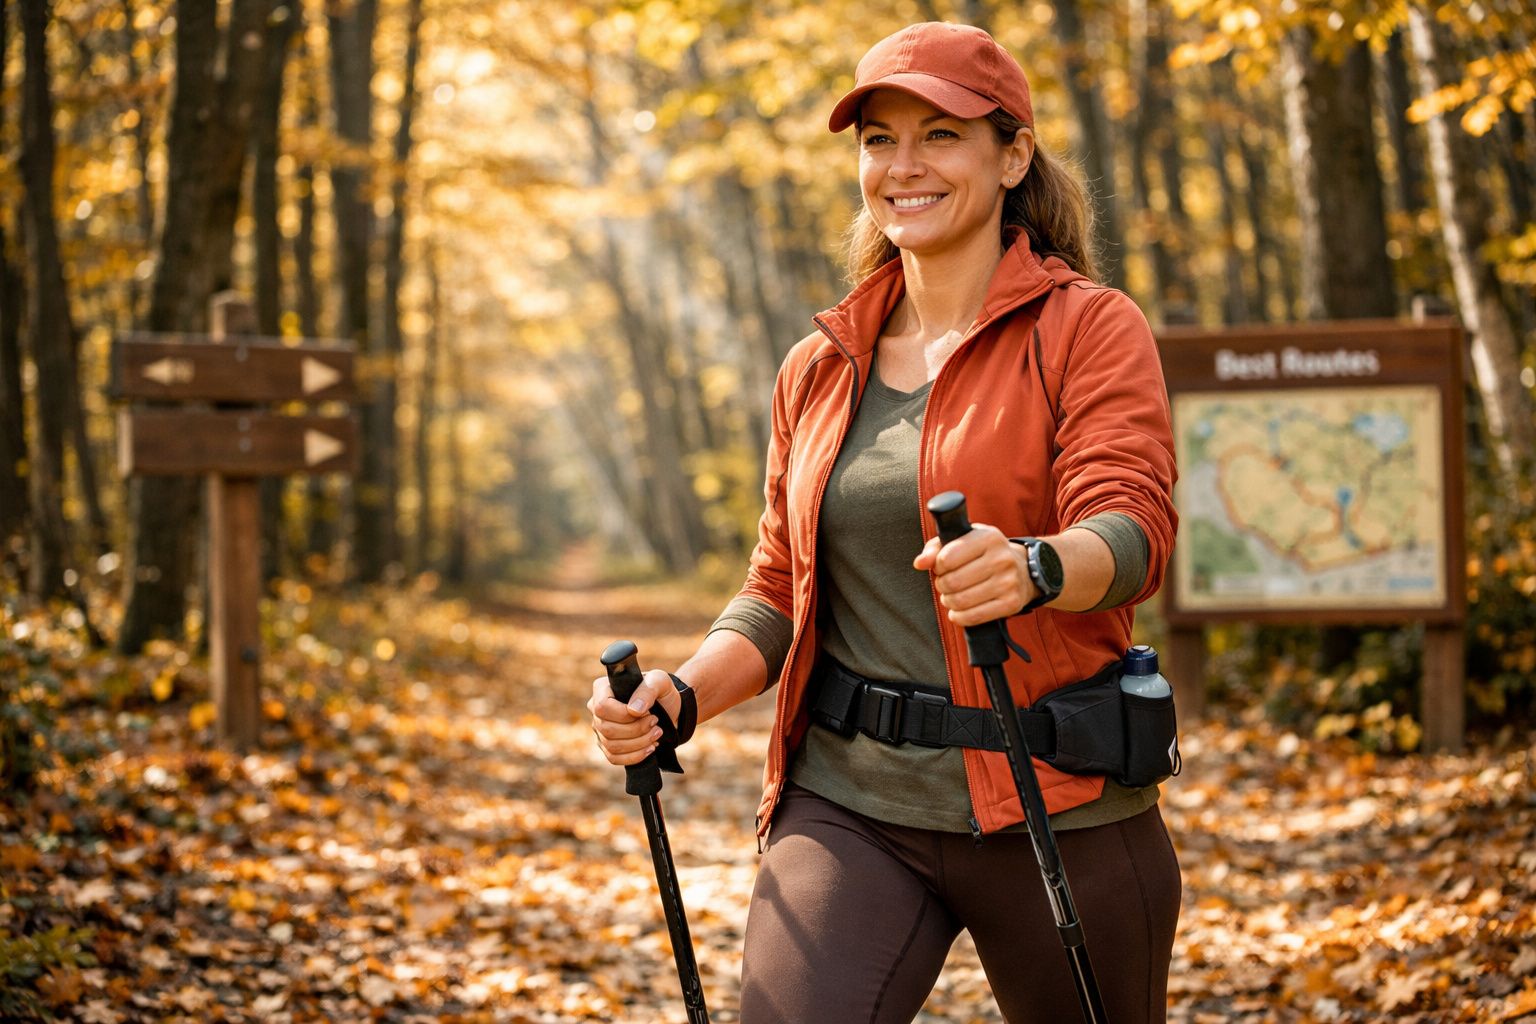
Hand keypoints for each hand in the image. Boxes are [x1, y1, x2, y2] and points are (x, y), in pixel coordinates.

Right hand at [587, 670, 683, 766]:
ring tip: (657, 734)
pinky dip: (635, 756)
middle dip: (636, 730)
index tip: (647, 712)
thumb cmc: (660, 691)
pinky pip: (614, 758)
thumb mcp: (659, 681)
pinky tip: (650, 748)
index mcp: (603, 689)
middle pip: (606, 729)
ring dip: (639, 743)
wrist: (669, 709)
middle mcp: (596, 709)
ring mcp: (600, 729)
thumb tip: (633, 710)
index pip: (602, 706)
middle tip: (656, 723)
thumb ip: (647, 690)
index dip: (624, 714)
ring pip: (611, 746)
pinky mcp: (607, 746)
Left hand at [913, 522, 1034, 626]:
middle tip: (946, 583)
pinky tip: (959, 610)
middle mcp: (1001, 559)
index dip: (937, 566)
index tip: (942, 567)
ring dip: (949, 601)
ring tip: (952, 595)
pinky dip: (959, 617)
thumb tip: (919, 563)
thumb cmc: (984, 553)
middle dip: (942, 585)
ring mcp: (1009, 582)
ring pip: (960, 601)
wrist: (1023, 569)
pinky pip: (973, 617)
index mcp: (989, 537)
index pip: (946, 558)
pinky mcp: (1011, 604)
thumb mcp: (962, 540)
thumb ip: (935, 548)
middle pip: (952, 582)